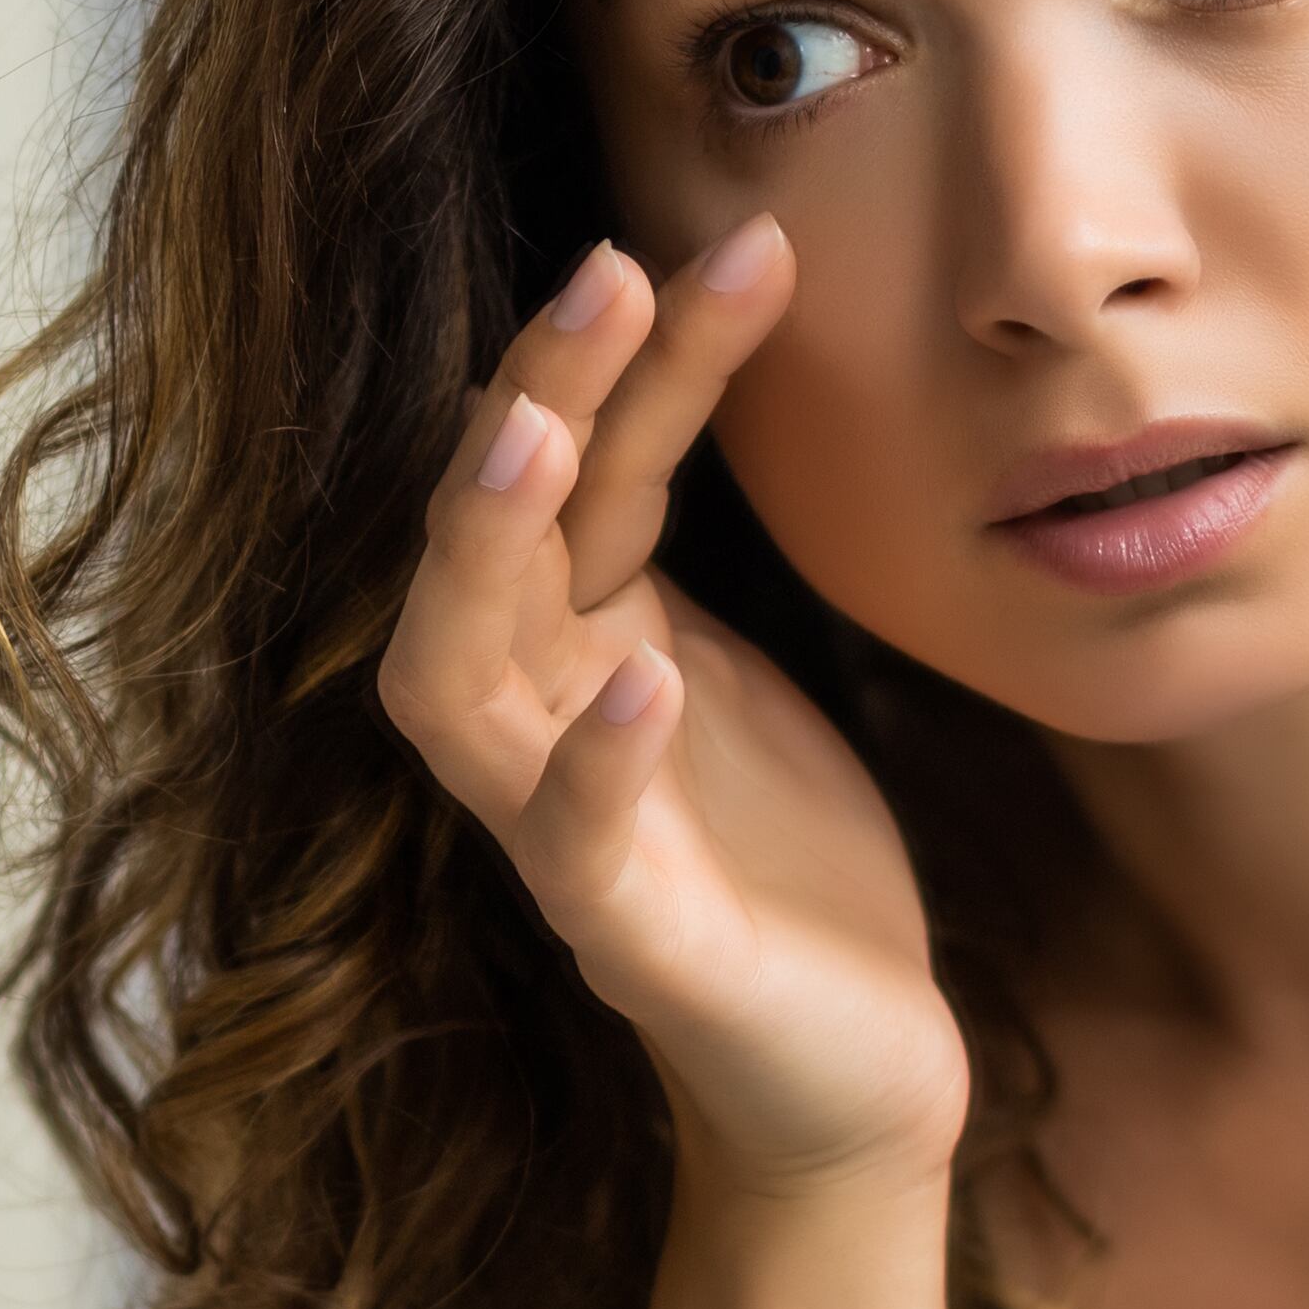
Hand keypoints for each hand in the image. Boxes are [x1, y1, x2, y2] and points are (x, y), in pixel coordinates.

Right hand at [377, 221, 968, 1201]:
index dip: (635, 352)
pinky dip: (595, 760)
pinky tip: (638, 680)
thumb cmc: (784, 855)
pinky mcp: (623, 940)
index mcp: (575, 635)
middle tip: (610, 269)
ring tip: (542, 436)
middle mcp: (538, 716)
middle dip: (536, 396)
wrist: (848, 1069)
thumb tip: (708, 325)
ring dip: (488, 550)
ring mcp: (557, 831)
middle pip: (489, 534)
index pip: (583, 466)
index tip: (730, 240)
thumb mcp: (739, 657)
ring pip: (460, 676)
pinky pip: (576, 842)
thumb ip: (684, 529)